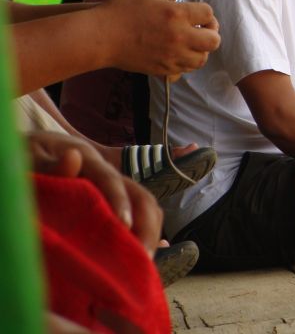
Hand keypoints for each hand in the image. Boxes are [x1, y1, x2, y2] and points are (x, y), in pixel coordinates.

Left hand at [27, 131, 162, 256]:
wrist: (28, 154)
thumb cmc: (25, 157)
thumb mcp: (28, 158)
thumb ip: (48, 164)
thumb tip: (73, 157)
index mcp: (87, 159)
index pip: (111, 179)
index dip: (120, 202)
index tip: (124, 227)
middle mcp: (106, 174)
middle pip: (140, 195)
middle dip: (147, 225)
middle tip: (141, 257)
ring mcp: (109, 189)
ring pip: (143, 207)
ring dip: (148, 233)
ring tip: (141, 262)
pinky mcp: (107, 204)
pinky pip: (134, 217)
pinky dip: (143, 235)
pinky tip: (146, 255)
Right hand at [96, 0, 220, 76]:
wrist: (99, 37)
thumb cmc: (118, 9)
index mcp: (177, 14)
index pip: (208, 14)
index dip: (206, 13)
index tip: (199, 14)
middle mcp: (179, 37)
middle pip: (213, 41)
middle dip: (211, 34)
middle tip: (202, 30)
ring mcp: (171, 56)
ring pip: (201, 59)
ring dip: (200, 50)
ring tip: (191, 43)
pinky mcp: (162, 69)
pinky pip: (185, 70)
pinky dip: (186, 62)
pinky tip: (178, 53)